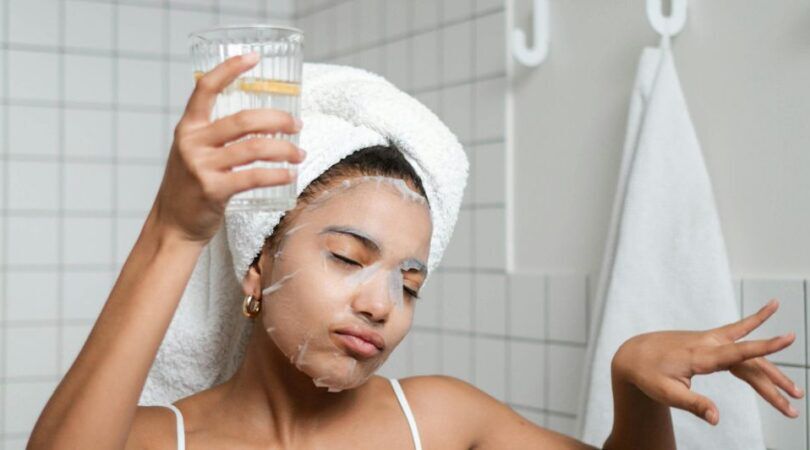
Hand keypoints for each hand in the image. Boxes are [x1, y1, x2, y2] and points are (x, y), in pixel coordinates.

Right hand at [152, 52, 305, 243]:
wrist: (173, 225)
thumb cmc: (190, 186)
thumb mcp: (193, 152)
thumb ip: (216, 136)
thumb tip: (263, 123)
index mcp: (188, 127)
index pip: (206, 88)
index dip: (230, 69)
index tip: (253, 57)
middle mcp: (192, 143)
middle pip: (243, 120)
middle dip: (278, 119)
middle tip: (297, 125)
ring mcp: (201, 166)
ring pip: (254, 148)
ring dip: (285, 149)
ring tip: (300, 154)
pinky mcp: (213, 190)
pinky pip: (254, 177)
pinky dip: (278, 174)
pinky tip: (290, 174)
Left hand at [611, 299, 804, 424]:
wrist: (634, 353)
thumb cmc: (648, 374)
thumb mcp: (666, 394)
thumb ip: (693, 404)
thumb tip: (716, 418)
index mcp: (700, 356)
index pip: (739, 352)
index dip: (765, 345)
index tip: (788, 337)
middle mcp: (709, 344)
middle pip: (751, 360)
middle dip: (775, 382)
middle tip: (796, 402)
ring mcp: (710, 340)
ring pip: (749, 355)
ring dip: (772, 373)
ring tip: (794, 394)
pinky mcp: (710, 342)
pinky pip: (739, 340)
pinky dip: (757, 339)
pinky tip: (773, 323)